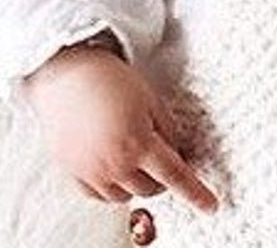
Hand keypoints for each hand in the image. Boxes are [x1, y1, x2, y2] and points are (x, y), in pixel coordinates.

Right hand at [22, 45, 218, 212]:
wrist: (66, 72)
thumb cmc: (111, 80)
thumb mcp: (151, 100)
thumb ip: (168, 131)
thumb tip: (176, 155)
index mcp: (139, 142)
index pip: (175, 175)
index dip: (195, 193)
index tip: (210, 205)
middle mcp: (114, 162)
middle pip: (150, 189)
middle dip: (161, 178)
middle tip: (159, 156)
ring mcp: (90, 170)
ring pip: (123, 197)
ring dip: (136, 184)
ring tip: (134, 158)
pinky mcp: (71, 170)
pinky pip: (96, 195)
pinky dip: (110, 188)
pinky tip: (113, 169)